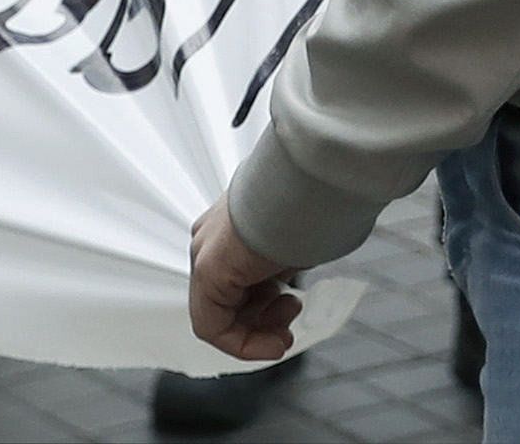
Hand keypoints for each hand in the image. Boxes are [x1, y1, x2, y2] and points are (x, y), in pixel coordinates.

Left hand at [186, 199, 299, 362]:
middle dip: (264, 320)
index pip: (236, 282)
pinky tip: (274, 343)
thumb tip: (290, 275)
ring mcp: (206, 253)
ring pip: (220, 316)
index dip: (266, 309)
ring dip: (258, 331)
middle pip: (229, 301)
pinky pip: (212, 325)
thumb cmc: (313, 199)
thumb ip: (281, 262)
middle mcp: (211, 239)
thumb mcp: (294, 239)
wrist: (311, 175)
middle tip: (291, 321)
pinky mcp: (208, 269)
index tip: (292, 315)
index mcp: (230, 227)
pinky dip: (243, 343)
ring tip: (289, 321)